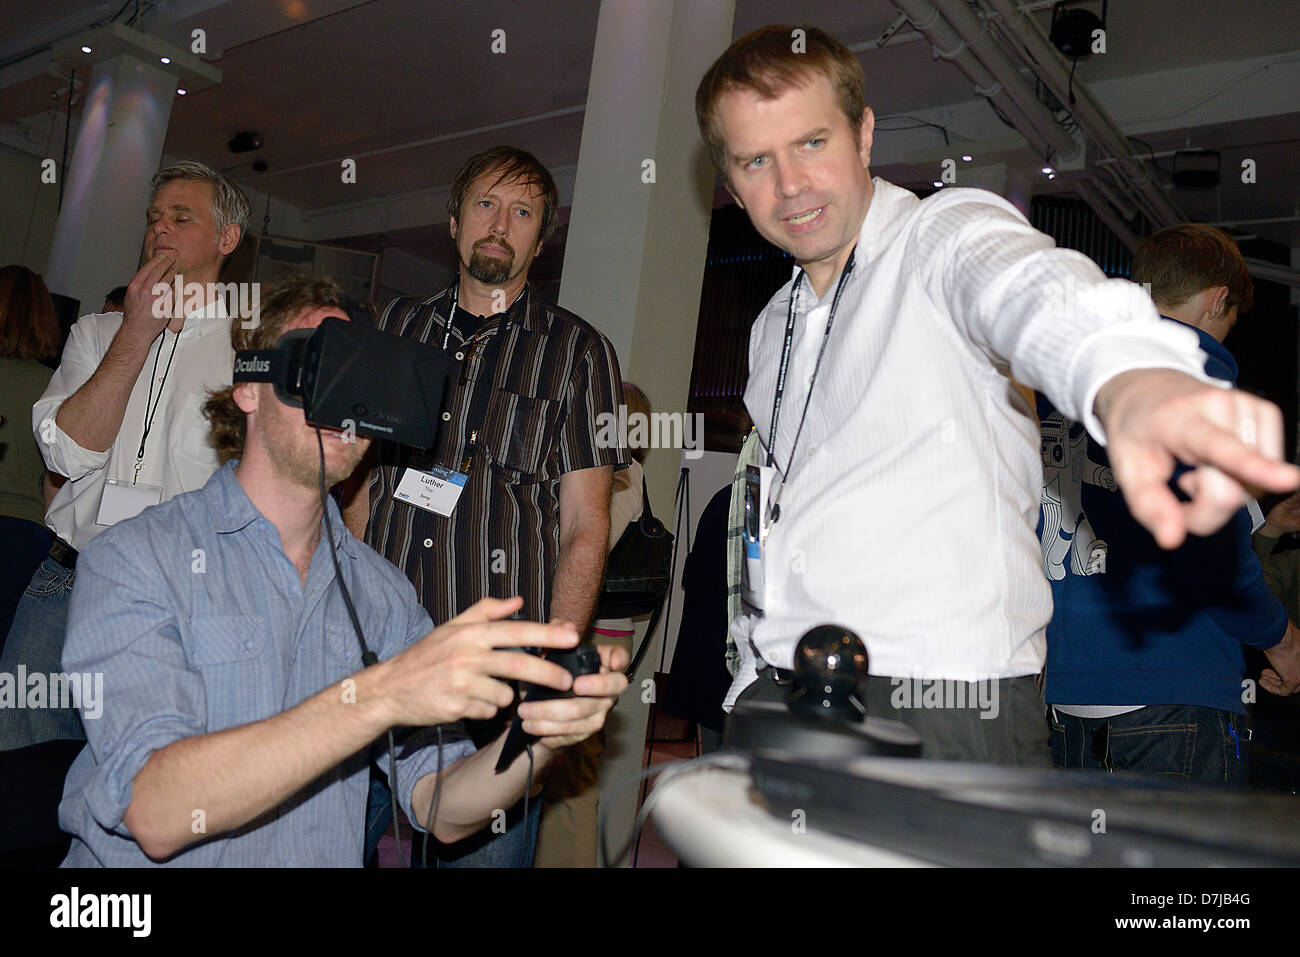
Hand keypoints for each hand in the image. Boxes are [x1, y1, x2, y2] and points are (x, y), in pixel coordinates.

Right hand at [118, 253, 180, 344]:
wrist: (137, 330)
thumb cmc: (134, 314)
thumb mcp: (132, 295)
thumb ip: (140, 284)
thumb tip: (151, 273)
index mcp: (135, 286)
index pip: (148, 268)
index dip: (157, 261)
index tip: (162, 256)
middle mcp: (145, 290)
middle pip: (159, 271)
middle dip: (167, 263)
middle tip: (172, 259)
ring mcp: (157, 298)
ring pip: (168, 281)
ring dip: (173, 274)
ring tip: (175, 270)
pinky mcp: (166, 305)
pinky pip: (173, 293)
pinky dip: (174, 290)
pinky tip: (174, 288)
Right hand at [371, 596, 581, 727]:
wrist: (390, 689)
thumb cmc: (425, 656)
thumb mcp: (452, 627)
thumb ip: (487, 611)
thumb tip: (518, 601)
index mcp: (471, 633)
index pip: (517, 631)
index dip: (548, 634)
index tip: (573, 636)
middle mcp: (467, 655)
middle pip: (519, 664)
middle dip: (549, 674)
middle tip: (568, 681)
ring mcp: (461, 683)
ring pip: (505, 694)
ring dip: (504, 696)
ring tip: (483, 690)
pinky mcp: (457, 707)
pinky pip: (488, 712)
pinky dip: (485, 709)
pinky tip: (467, 702)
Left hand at [517, 640, 629, 750]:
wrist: (532, 708)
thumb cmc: (542, 675)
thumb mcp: (542, 653)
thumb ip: (553, 634)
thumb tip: (566, 625)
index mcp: (599, 663)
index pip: (619, 657)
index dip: (620, 659)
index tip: (612, 663)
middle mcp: (605, 687)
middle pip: (615, 685)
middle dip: (597, 685)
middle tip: (576, 685)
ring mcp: (598, 709)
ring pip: (584, 711)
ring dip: (552, 711)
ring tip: (526, 710)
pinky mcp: (586, 729)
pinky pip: (572, 730)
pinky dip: (548, 727)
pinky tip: (531, 724)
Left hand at [1094, 368, 1299, 548]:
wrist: (1146, 388)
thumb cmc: (1137, 432)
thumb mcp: (1126, 470)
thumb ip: (1148, 506)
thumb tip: (1171, 540)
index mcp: (1179, 420)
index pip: (1219, 448)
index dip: (1255, 467)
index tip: (1288, 479)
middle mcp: (1220, 406)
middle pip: (1234, 489)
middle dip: (1207, 507)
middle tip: (1182, 488)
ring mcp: (1249, 406)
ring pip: (1254, 486)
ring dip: (1225, 490)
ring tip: (1197, 466)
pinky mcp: (1267, 412)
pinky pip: (1265, 473)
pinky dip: (1242, 478)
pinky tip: (1217, 460)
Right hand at [1261, 622, 1299, 696]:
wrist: (1279, 635)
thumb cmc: (1282, 634)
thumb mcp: (1288, 639)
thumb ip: (1287, 646)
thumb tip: (1280, 646)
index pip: (1298, 668)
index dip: (1286, 669)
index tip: (1276, 667)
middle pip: (1296, 678)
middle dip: (1279, 676)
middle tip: (1268, 673)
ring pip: (1291, 686)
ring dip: (1274, 682)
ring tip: (1263, 677)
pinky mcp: (1294, 679)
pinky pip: (1284, 690)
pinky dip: (1271, 687)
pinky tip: (1262, 681)